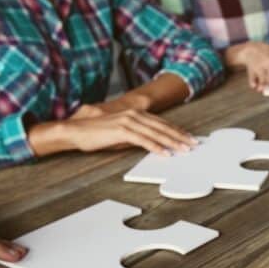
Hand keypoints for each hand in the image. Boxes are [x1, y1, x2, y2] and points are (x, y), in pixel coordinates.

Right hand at [29, 107, 196, 156]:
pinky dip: (155, 147)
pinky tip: (165, 153)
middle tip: (193, 144)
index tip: (188, 138)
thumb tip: (152, 144)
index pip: (161, 123)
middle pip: (162, 126)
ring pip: (156, 132)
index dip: (176, 131)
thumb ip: (137, 135)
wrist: (75, 130)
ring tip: (184, 150)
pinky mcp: (122, 130)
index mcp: (135, 113)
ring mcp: (128, 121)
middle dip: (179, 136)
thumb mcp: (121, 133)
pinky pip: (143, 140)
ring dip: (172, 142)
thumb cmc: (97, 133)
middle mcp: (134, 114)